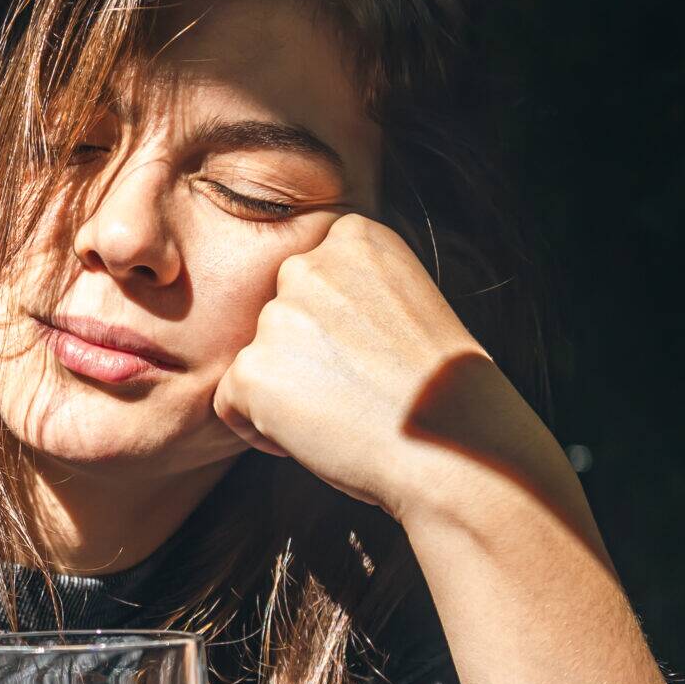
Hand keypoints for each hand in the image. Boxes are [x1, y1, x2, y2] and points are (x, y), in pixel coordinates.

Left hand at [211, 214, 587, 539]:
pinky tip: (316, 438)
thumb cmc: (440, 392)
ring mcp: (278, 314)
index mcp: (355, 237)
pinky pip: (230, 403)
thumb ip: (351, 296)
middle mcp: (309, 263)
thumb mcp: (405, 307)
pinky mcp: (253, 367)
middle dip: (304, 360)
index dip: (333, 332)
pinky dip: (260, 430)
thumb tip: (304, 325)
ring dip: (285, 395)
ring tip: (342, 417)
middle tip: (354, 395)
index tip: (371, 360)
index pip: (310, 284)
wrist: (454, 446)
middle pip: (278, 320)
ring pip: (256, 361)